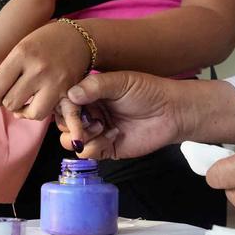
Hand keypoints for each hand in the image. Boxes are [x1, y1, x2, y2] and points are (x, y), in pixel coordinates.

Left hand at [0, 20, 91, 121]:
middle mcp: (37, 68)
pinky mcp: (66, 93)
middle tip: (11, 94)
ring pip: (26, 112)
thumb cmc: (44, 42)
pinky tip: (35, 103)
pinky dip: (35, 113)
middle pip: (9, 102)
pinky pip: (43, 114)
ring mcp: (53, 82)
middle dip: (5, 102)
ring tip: (23, 100)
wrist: (80, 39)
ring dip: (21, 110)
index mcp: (21, 53)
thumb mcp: (19, 50)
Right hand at [52, 72, 187, 159]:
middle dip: (71, 124)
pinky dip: (96, 145)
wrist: (171, 113)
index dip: (65, 109)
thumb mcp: (120, 82)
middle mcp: (89, 112)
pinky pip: (86, 153)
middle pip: (62, 123)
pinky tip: (114, 134)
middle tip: (90, 122)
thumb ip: (94, 86)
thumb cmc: (148, 92)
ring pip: (69, 140)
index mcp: (89, 94)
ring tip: (100, 127)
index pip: (64, 102)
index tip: (73, 111)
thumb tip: (70, 95)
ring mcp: (95, 131)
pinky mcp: (104, 148)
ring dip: (81, 136)